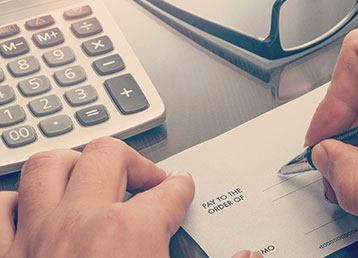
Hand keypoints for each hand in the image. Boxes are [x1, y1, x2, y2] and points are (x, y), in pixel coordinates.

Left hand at [0, 137, 194, 257]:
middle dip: (133, 161)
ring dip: (73, 165)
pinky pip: (2, 209)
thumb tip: (251, 254)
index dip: (181, 187)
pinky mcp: (7, 256)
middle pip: (108, 156)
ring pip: (48, 167)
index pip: (169, 192)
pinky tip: (36, 207)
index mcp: (129, 232)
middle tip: (145, 179)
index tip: (181, 187)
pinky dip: (18, 201)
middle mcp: (80, 224)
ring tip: (91, 175)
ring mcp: (38, 237)